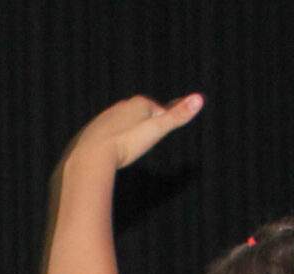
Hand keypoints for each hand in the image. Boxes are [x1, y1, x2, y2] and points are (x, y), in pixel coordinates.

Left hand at [64, 93, 203, 171]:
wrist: (92, 156)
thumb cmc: (127, 143)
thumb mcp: (157, 130)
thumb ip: (178, 116)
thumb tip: (200, 98)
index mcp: (139, 103)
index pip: (159, 112)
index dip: (161, 125)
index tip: (157, 134)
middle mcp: (121, 106)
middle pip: (141, 117)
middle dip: (145, 128)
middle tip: (144, 142)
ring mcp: (106, 117)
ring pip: (124, 125)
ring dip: (129, 135)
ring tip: (128, 147)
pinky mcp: (93, 130)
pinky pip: (108, 135)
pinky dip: (113, 142)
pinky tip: (111, 151)